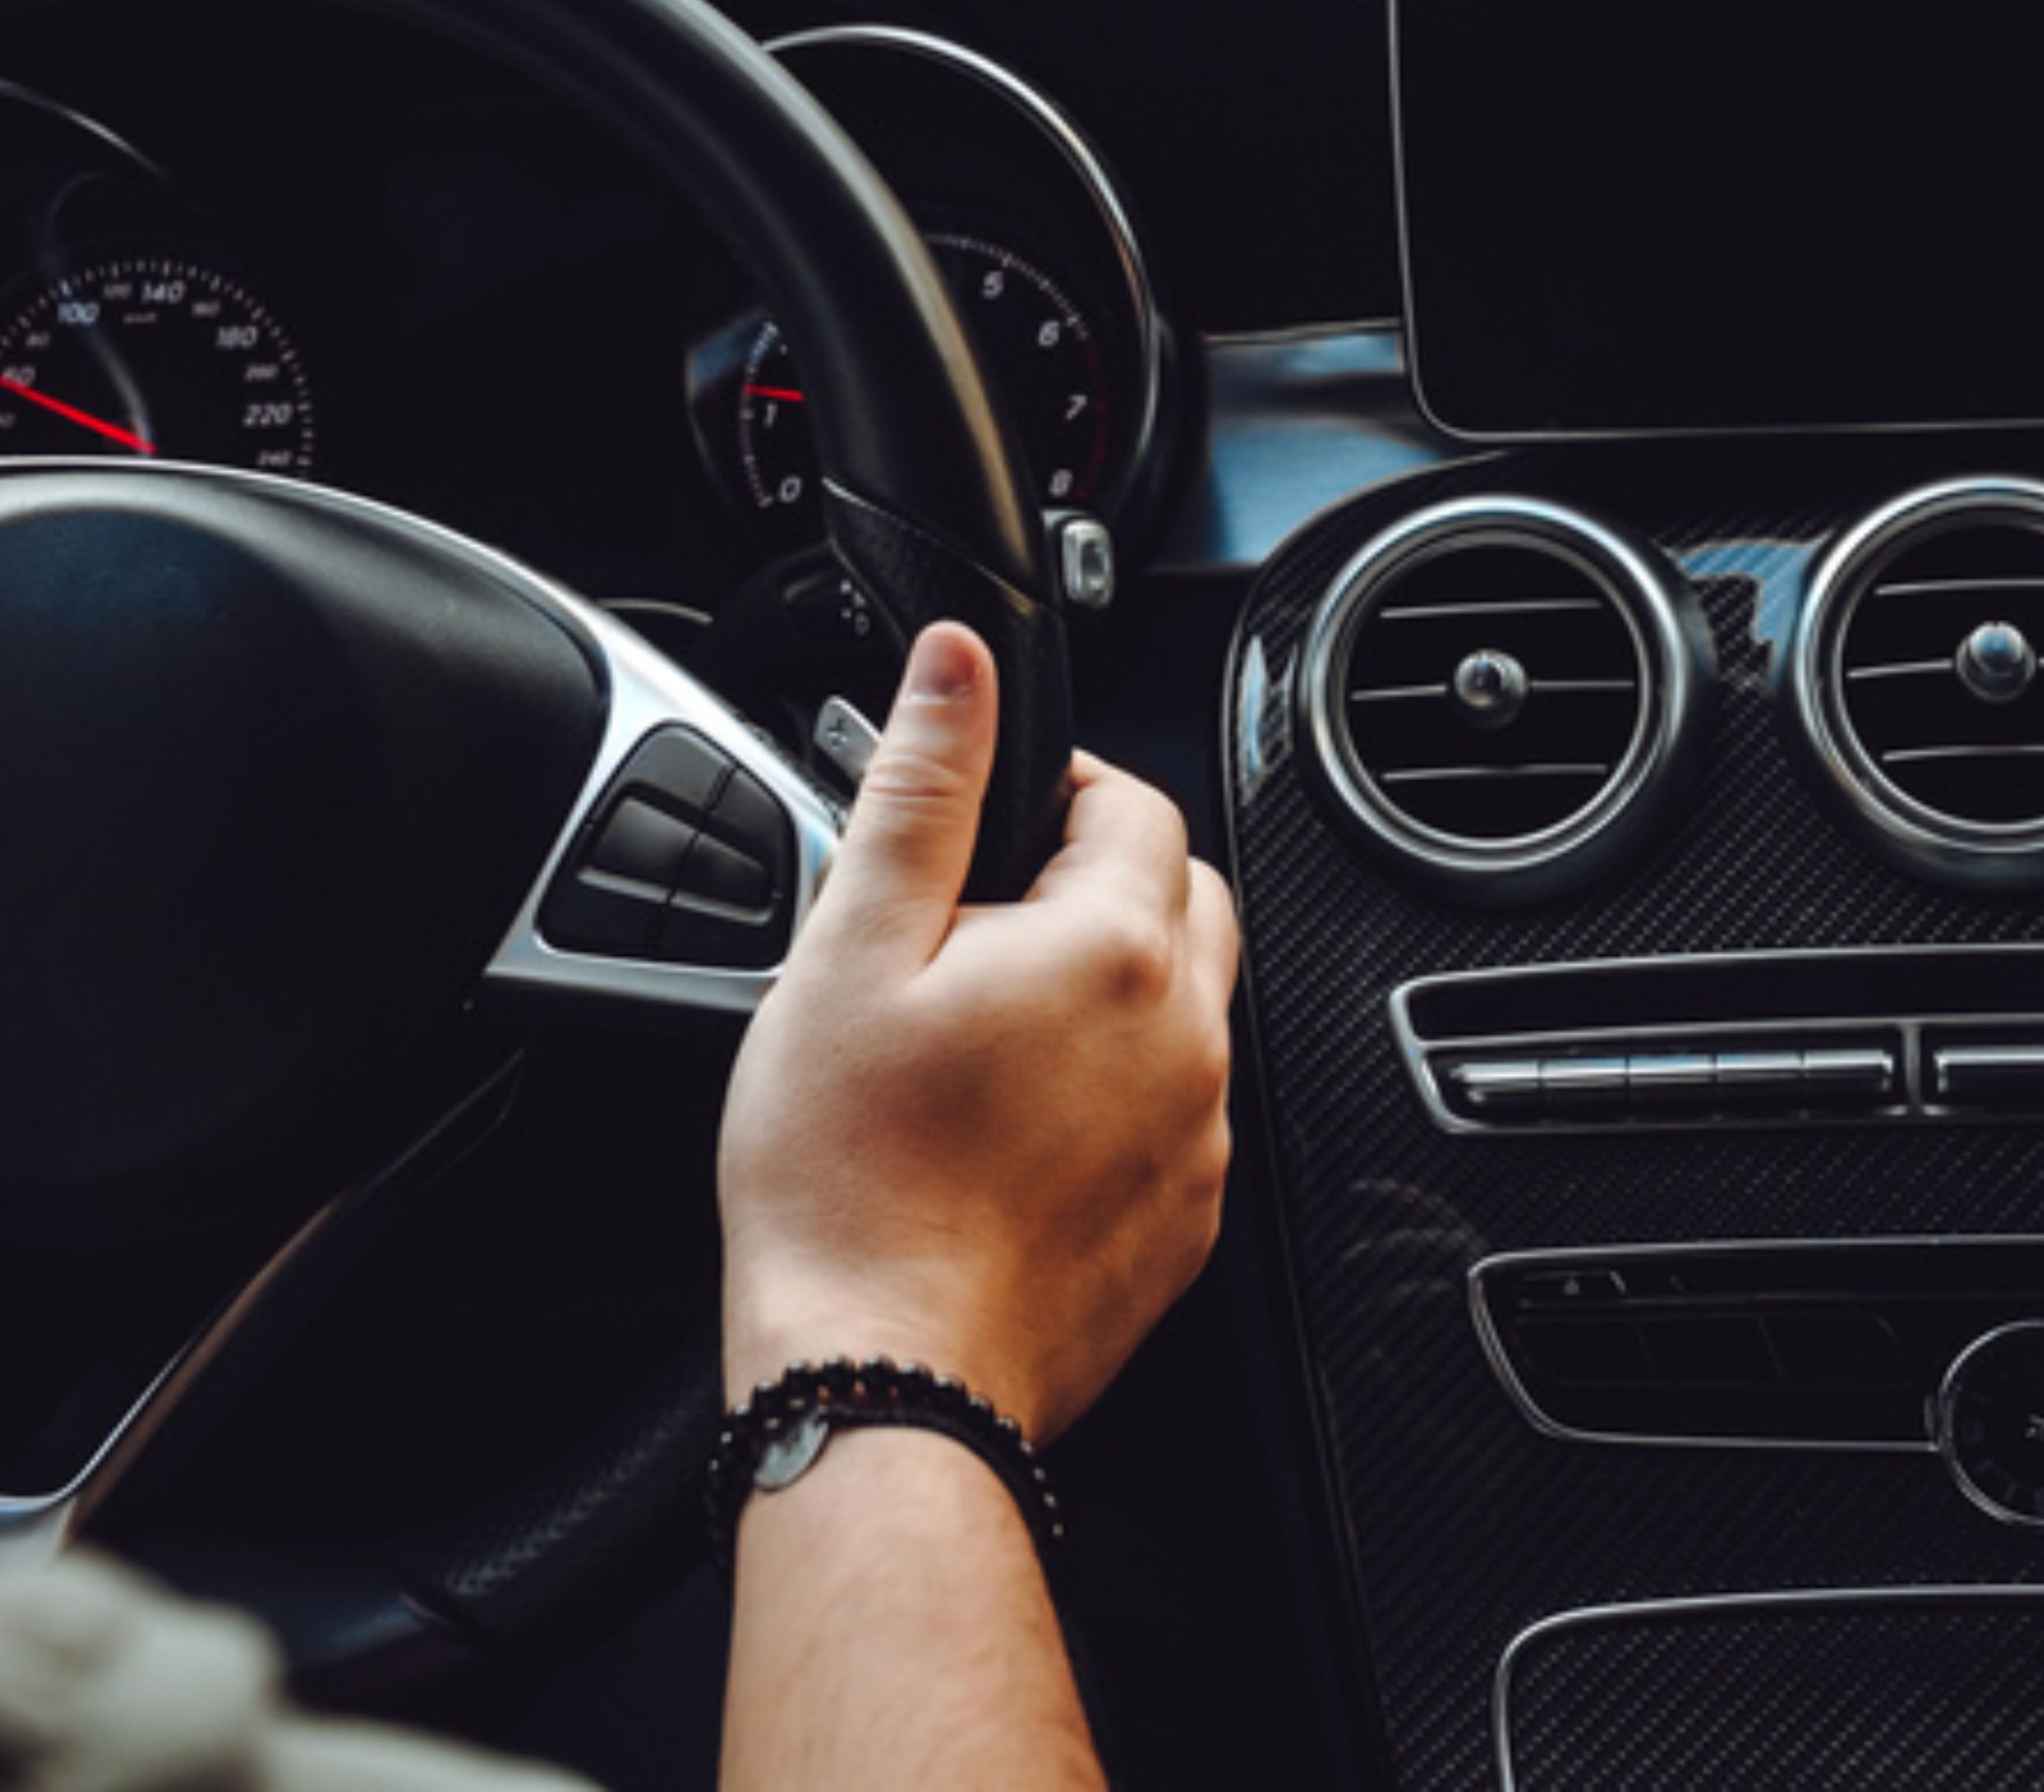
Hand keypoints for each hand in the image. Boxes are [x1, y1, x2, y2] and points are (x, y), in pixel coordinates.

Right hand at [715, 622, 1238, 1442]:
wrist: (880, 1380)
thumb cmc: (846, 1182)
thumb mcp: (852, 949)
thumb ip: (922, 786)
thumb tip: (960, 663)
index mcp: (1115, 950)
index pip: (1135, 801)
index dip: (1056, 786)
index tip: (985, 820)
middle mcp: (1187, 1040)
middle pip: (1185, 896)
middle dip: (1100, 877)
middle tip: (982, 922)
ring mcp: (1197, 1141)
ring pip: (1185, 1008)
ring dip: (1111, 988)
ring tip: (983, 1030)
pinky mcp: (1183, 1226)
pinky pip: (1176, 1113)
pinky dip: (1116, 1094)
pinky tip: (1012, 1126)